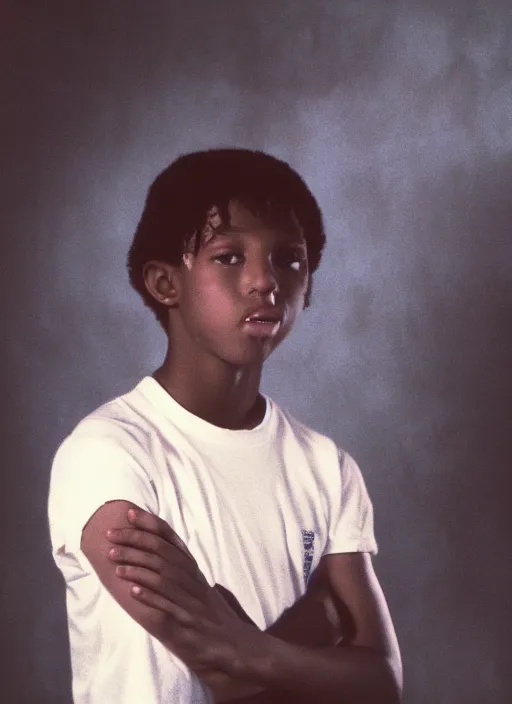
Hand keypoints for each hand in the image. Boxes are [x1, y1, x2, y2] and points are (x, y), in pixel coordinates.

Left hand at [106, 509, 265, 676]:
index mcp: (191, 567)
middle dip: (134, 541)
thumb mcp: (195, 583)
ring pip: (162, 576)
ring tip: (115, 563)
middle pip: (161, 553)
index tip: (129, 514)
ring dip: (137, 567)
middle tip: (110, 536)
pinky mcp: (187, 622)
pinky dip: (150, 597)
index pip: (170, 538)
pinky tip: (132, 591)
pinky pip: (167, 606)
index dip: (150, 524)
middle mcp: (192, 578)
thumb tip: (153, 547)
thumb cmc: (209, 612)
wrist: (233, 644)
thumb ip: (177, 566)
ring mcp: (190, 599)